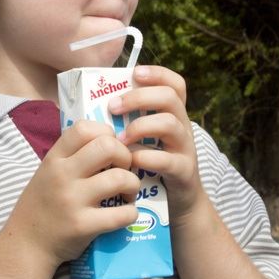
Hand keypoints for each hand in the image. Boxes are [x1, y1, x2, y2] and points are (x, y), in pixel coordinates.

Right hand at [5, 120, 140, 267]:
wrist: (27, 244)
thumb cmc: (42, 205)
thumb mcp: (48, 172)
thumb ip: (72, 156)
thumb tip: (110, 141)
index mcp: (54, 159)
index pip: (84, 128)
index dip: (105, 133)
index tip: (110, 149)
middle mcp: (62, 175)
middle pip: (107, 146)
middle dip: (125, 156)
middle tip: (123, 169)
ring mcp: (73, 200)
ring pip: (120, 178)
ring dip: (132, 185)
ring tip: (127, 193)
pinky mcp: (84, 225)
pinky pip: (122, 213)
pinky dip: (131, 213)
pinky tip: (124, 214)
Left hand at [107, 65, 204, 222]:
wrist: (177, 205)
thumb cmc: (150, 168)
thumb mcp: (143, 142)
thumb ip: (128, 124)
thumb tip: (92, 107)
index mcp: (172, 116)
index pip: (174, 84)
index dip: (158, 74)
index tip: (135, 73)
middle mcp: (182, 127)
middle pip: (170, 98)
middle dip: (140, 97)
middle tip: (114, 107)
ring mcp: (185, 149)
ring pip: (171, 124)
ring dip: (141, 127)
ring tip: (120, 139)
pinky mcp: (184, 172)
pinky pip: (168, 160)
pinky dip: (147, 157)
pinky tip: (132, 161)